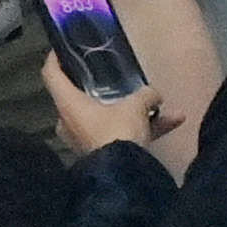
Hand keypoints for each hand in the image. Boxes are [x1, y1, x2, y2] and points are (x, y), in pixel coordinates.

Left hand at [41, 53, 182, 156]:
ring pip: (107, 118)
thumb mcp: (135, 106)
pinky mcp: (101, 155)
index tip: (62, 47)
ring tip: (160, 104)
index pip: (51, 74)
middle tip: (112, 76)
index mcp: (68, 104)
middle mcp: (70, 122)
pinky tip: (175, 121)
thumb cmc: (118, 132)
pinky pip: (121, 135)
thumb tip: (154, 93)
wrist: (124, 178)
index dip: (55, 58)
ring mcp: (84, 140)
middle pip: (79, 97)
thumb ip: (145, 94)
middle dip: (99, 89)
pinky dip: (143, 129)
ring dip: (133, 111)